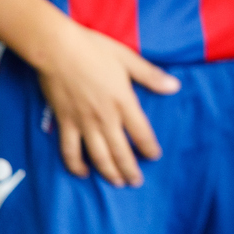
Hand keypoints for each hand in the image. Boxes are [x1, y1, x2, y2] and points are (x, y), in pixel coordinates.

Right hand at [34, 21, 179, 186]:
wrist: (57, 50)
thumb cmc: (95, 50)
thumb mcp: (128, 59)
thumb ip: (150, 76)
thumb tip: (175, 86)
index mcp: (123, 102)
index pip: (141, 133)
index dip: (149, 148)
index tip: (155, 157)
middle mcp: (105, 117)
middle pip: (120, 151)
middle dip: (130, 169)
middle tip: (137, 182)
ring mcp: (83, 123)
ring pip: (98, 155)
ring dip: (109, 172)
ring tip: (117, 183)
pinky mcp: (64, 123)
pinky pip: (70, 151)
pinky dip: (76, 165)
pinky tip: (83, 173)